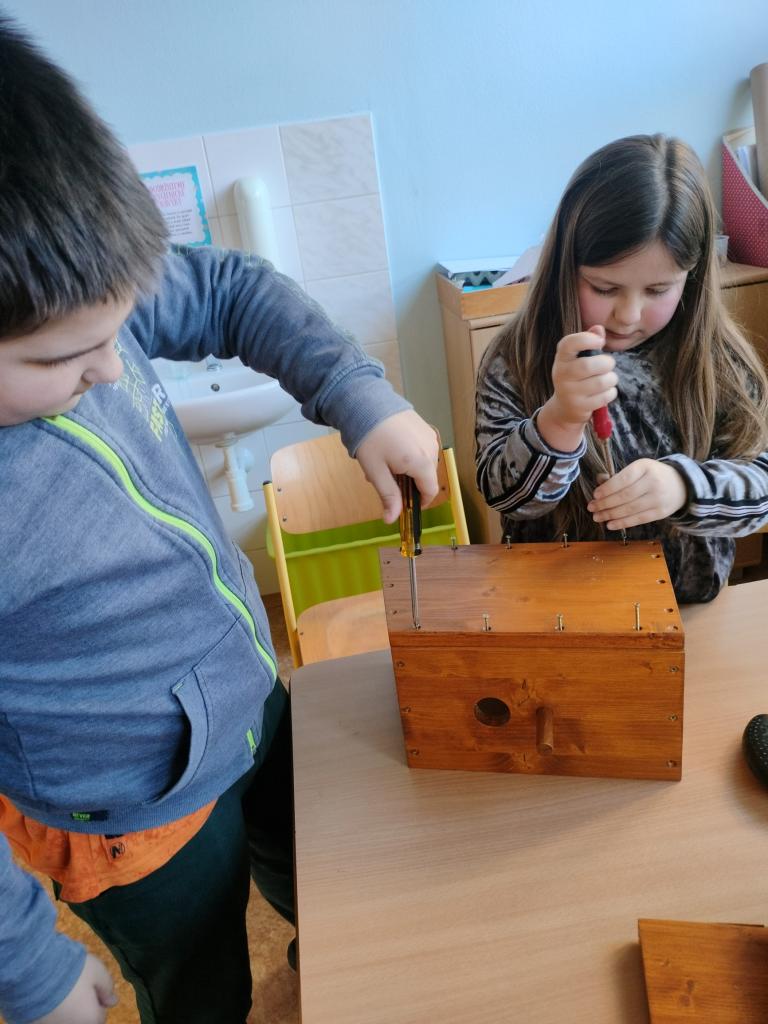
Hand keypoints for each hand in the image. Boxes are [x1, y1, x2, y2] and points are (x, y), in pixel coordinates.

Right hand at [31, 953, 117, 1023]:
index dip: (98, 999)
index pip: (100, 1015)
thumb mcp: (97, 971)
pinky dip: (49, 1010)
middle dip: (82, 1006)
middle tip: (76, 986)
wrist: (33, 971)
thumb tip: (112, 1001)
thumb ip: (107, 987)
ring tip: (60, 989)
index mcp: (90, 1019)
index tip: (92, 985)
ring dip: (65, 1009)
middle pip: (81, 1019)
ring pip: (63, 1019)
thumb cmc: (71, 971)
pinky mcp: (31, 1023)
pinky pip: (47, 1018)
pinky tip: (46, 994)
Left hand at [355, 410, 439, 523]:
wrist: (367, 402)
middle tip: (384, 479)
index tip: (404, 505)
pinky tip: (391, 450)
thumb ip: (388, 496)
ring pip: (423, 463)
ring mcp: (429, 436)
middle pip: (426, 477)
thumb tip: (391, 520)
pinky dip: (410, 455)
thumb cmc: (370, 438)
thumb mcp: (376, 471)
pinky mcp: (424, 427)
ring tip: (384, 464)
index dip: (419, 502)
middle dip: (408, 484)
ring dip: (408, 470)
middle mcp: (431, 449)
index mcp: (422, 463)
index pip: (430, 491)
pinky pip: (421, 449)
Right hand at [537, 325, 617, 450]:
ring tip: (608, 379)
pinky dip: (611, 393)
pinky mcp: (579, 407)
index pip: (569, 344)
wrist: (564, 408)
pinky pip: (604, 397)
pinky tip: (605, 392)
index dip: (586, 339)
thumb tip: (599, 329)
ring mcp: (569, 393)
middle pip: (589, 365)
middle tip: (608, 365)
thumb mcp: (578, 358)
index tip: (599, 342)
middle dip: (607, 363)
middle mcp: (561, 375)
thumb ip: (589, 341)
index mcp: (561, 358)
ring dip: (611, 379)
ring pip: (600, 382)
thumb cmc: (576, 377)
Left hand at [587, 459, 686, 529]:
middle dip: (605, 503)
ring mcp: (658, 498)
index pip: (623, 479)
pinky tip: (610, 524)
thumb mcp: (638, 469)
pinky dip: (622, 523)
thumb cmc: (652, 475)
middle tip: (591, 507)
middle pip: (625, 496)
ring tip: (597, 517)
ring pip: (630, 509)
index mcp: (645, 467)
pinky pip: (638, 519)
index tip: (595, 495)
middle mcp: (653, 482)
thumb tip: (599, 482)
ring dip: (610, 515)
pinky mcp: (660, 512)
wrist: (681, 485)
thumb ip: (619, 476)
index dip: (607, 489)